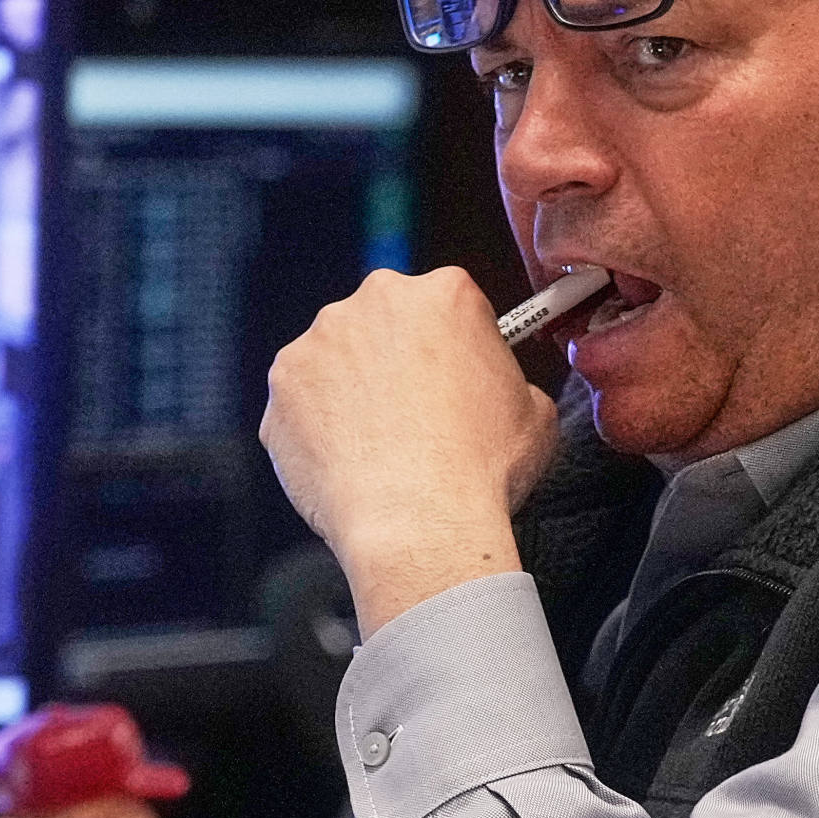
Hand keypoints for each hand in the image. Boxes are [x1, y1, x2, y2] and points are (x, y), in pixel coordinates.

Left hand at [262, 267, 561, 635]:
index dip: (459, 348)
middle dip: (400, 360)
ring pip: (340, 359)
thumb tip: (495, 392)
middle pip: (388, 323)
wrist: (417, 523)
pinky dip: (321, 426)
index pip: (451, 305)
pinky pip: (303, 400)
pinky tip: (350, 463)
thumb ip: (510, 382)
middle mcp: (375, 301)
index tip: (458, 379)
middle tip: (420, 416)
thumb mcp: (535, 415)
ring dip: (356, 391)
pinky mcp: (282, 385)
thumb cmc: (482, 470)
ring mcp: (319, 340)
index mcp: (445, 294)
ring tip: (383, 448)